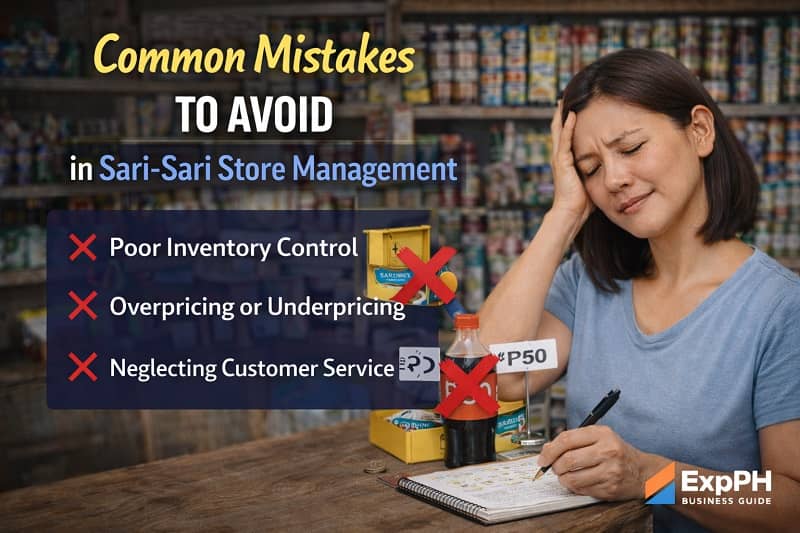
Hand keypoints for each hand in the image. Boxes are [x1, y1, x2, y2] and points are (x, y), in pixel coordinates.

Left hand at [537, 425, 645, 500]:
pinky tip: (579, 481)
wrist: (644, 472)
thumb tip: (547, 450)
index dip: (549, 450)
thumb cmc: (617, 452)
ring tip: (567, 475)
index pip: (566, 439)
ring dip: (563, 479)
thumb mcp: (599, 437)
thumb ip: (574, 440)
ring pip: (572, 478)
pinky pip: (581, 490)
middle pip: (567, 460)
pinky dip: (574, 487)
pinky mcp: (610, 488)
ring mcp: (610, 471)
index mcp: (602, 434)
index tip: (543, 458)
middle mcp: (607, 451)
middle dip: (555, 466)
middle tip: (554, 467)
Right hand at [550, 101, 592, 225]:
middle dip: (561, 113)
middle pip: (558, 128)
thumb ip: (597, 170)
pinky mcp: (562, 162)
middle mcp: (560, 156)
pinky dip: (568, 127)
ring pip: (558, 131)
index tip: (572, 107)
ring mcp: (559, 158)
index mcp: (566, 160)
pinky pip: (565, 140)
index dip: (567, 121)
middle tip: (563, 96)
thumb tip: (613, 166)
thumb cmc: (582, 203)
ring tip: (563, 99)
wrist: (571, 213)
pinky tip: (572, 115)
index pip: (565, 135)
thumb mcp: (591, 181)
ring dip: (562, 114)